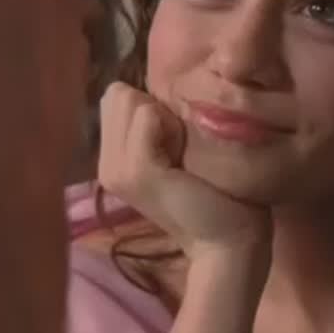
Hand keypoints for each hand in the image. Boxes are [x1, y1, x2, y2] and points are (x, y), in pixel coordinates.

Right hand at [98, 83, 270, 260]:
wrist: (228, 240)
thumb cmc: (212, 193)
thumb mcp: (173, 151)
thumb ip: (151, 124)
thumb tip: (147, 93)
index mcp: (111, 159)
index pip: (113, 96)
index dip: (148, 108)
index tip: (173, 144)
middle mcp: (105, 164)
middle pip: (116, 93)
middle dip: (153, 110)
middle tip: (177, 149)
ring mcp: (115, 170)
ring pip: (129, 100)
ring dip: (164, 118)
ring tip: (181, 156)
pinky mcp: (136, 172)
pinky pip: (146, 116)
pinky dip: (170, 126)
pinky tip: (182, 160)